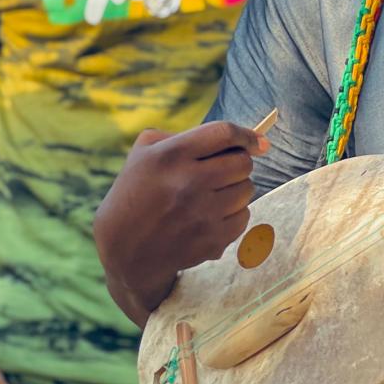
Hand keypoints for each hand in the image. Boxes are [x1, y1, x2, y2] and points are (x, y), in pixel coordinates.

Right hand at [93, 120, 270, 321]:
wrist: (124, 250)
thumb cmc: (136, 193)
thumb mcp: (144, 153)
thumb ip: (183, 136)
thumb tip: (236, 138)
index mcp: (171, 155)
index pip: (224, 133)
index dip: (247, 135)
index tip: (259, 142)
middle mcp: (188, 182)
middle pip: (242, 162)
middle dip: (239, 163)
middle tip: (225, 171)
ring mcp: (201, 213)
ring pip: (247, 189)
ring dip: (237, 188)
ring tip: (214, 194)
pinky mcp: (211, 239)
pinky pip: (244, 217)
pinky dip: (234, 214)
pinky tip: (213, 215)